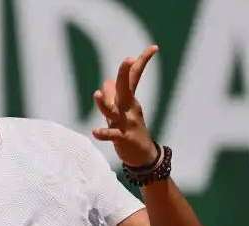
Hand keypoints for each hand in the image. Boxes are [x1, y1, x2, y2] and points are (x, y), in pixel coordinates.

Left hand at [93, 44, 159, 166]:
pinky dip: (103, 134)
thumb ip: (114, 96)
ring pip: (113, 111)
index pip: (134, 77)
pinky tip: (94, 132)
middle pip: (125, 88)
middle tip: (128, 59)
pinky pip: (112, 135)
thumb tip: (105, 82)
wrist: (143, 155)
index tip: (154, 47)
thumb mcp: (122, 112)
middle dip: (125, 74)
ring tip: (96, 94)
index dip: (142, 61)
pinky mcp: (122, 138)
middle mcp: (128, 108)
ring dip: (104, 103)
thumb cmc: (130, 129)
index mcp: (128, 100)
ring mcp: (125, 123)